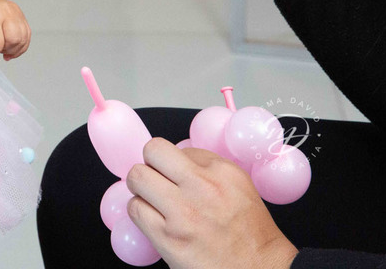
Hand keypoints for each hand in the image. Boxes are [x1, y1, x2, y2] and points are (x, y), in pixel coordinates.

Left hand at [0, 0, 30, 65]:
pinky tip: (8, 44)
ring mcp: (15, 12)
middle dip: (3, 49)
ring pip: (23, 40)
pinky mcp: (20, 15)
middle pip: (14, 41)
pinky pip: (26, 36)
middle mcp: (6, 12)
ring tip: (0, 43)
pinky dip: (19, 44)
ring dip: (12, 48)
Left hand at [126, 139, 297, 268]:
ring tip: (153, 201)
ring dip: (141, 189)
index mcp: (223, 171)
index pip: (177, 147)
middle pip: (152, 151)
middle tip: (155, 181)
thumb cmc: (250, 233)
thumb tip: (172, 159)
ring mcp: (183, 212)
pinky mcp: (168, 237)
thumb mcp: (238, 186)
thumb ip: (206, 168)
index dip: (173, 163)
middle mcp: (203, 186)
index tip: (175, 176)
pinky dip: (140, 212)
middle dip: (150, 165)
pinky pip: (135, 209)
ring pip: (137, 177)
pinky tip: (153, 219)